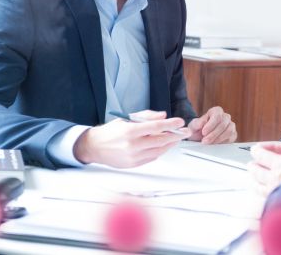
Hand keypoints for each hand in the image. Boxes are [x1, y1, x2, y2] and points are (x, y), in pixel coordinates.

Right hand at [73, 110, 190, 167]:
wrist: (94, 147)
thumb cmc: (111, 131)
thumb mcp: (127, 119)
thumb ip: (146, 116)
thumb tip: (163, 116)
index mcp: (130, 131)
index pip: (155, 127)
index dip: (170, 124)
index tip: (180, 122)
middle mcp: (132, 145)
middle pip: (160, 141)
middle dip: (176, 136)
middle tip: (185, 132)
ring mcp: (133, 157)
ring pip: (158, 151)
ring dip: (169, 144)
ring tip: (176, 138)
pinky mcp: (133, 165)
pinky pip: (152, 158)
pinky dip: (160, 151)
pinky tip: (163, 145)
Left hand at [188, 106, 236, 143]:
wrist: (201, 136)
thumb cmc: (198, 128)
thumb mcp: (194, 125)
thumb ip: (197, 123)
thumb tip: (202, 122)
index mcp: (216, 111)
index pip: (217, 116)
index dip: (210, 125)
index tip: (203, 132)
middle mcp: (225, 117)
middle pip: (223, 124)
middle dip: (213, 134)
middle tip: (205, 141)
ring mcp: (231, 125)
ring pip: (229, 131)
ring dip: (218, 139)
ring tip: (209, 143)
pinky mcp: (233, 134)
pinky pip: (231, 138)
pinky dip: (222, 142)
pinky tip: (214, 144)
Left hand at [248, 116, 280, 195]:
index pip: (265, 156)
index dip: (260, 150)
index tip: (256, 148)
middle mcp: (276, 180)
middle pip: (260, 172)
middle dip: (255, 167)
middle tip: (250, 165)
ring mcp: (276, 195)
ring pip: (260, 187)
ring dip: (255, 182)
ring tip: (252, 181)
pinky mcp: (278, 208)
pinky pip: (265, 201)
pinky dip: (263, 197)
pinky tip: (263, 199)